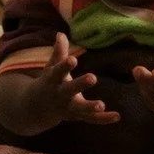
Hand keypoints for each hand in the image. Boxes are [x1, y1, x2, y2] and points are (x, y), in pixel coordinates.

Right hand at [0, 33, 117, 134]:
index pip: (58, 71)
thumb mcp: (51, 67)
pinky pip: (91, 119)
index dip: (65, 65)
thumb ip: (59, 52)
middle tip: (92, 78)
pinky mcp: (77, 116)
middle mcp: (60, 94)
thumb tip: (61, 34)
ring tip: (101, 105)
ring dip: (90, 107)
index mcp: (53, 80)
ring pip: (79, 108)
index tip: (73, 59)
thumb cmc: (48, 81)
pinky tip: (117, 116)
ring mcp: (68, 107)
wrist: (36, 107)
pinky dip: (104, 119)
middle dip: (80, 84)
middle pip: (69, 90)